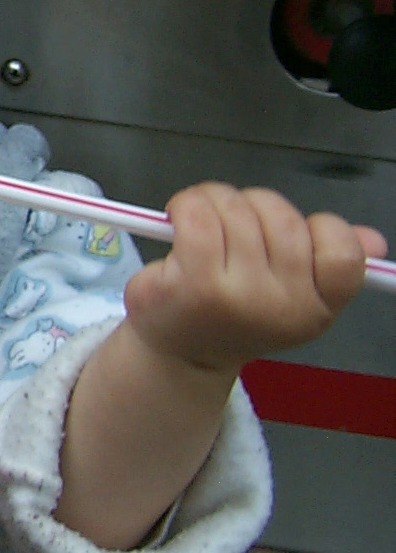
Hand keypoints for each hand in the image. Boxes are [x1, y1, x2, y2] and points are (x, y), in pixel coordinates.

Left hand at [122, 183, 386, 373]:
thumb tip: (373, 240)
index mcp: (315, 308)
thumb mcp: (292, 297)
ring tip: (200, 216)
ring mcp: (234, 296)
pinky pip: (197, 216)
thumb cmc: (238, 314)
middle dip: (253, 204)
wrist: (181, 354)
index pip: (343, 254)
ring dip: (214, 198)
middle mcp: (279, 305)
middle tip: (230, 217)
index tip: (291, 231)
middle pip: (282, 218)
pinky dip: (187, 204)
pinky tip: (179, 217)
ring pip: (236, 208)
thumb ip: (332, 265)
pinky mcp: (190, 285)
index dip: (321, 226)